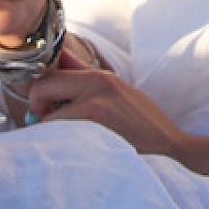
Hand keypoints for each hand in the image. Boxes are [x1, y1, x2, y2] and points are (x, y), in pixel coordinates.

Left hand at [27, 58, 192, 161]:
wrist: (170, 148)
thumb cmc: (141, 125)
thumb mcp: (116, 93)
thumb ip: (85, 77)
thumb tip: (59, 58)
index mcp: (101, 76)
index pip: (52, 68)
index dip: (41, 90)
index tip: (45, 106)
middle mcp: (97, 83)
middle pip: (42, 85)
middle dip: (38, 107)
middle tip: (49, 124)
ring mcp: (95, 103)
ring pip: (46, 114)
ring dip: (49, 130)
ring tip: (69, 139)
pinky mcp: (94, 126)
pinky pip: (58, 133)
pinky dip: (60, 143)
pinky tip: (78, 150)